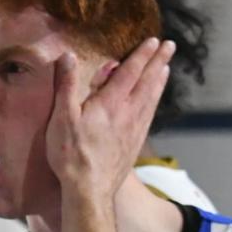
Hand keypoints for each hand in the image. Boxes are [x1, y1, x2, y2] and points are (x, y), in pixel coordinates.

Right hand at [45, 37, 171, 198]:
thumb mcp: (61, 118)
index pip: (130, 72)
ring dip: (159, 81)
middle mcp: (127, 113)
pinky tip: (154, 101)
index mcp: (110, 103)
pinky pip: (149, 116)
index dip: (141, 55)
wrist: (89, 190)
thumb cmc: (71, 155)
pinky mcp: (135, 144)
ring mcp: (134, 130)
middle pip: (147, 82)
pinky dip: (155, 102)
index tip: (153, 41)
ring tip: (166, 68)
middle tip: (170, 46)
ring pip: (151, 99)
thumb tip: (66, 56)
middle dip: (158, 62)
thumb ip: (66, 85)